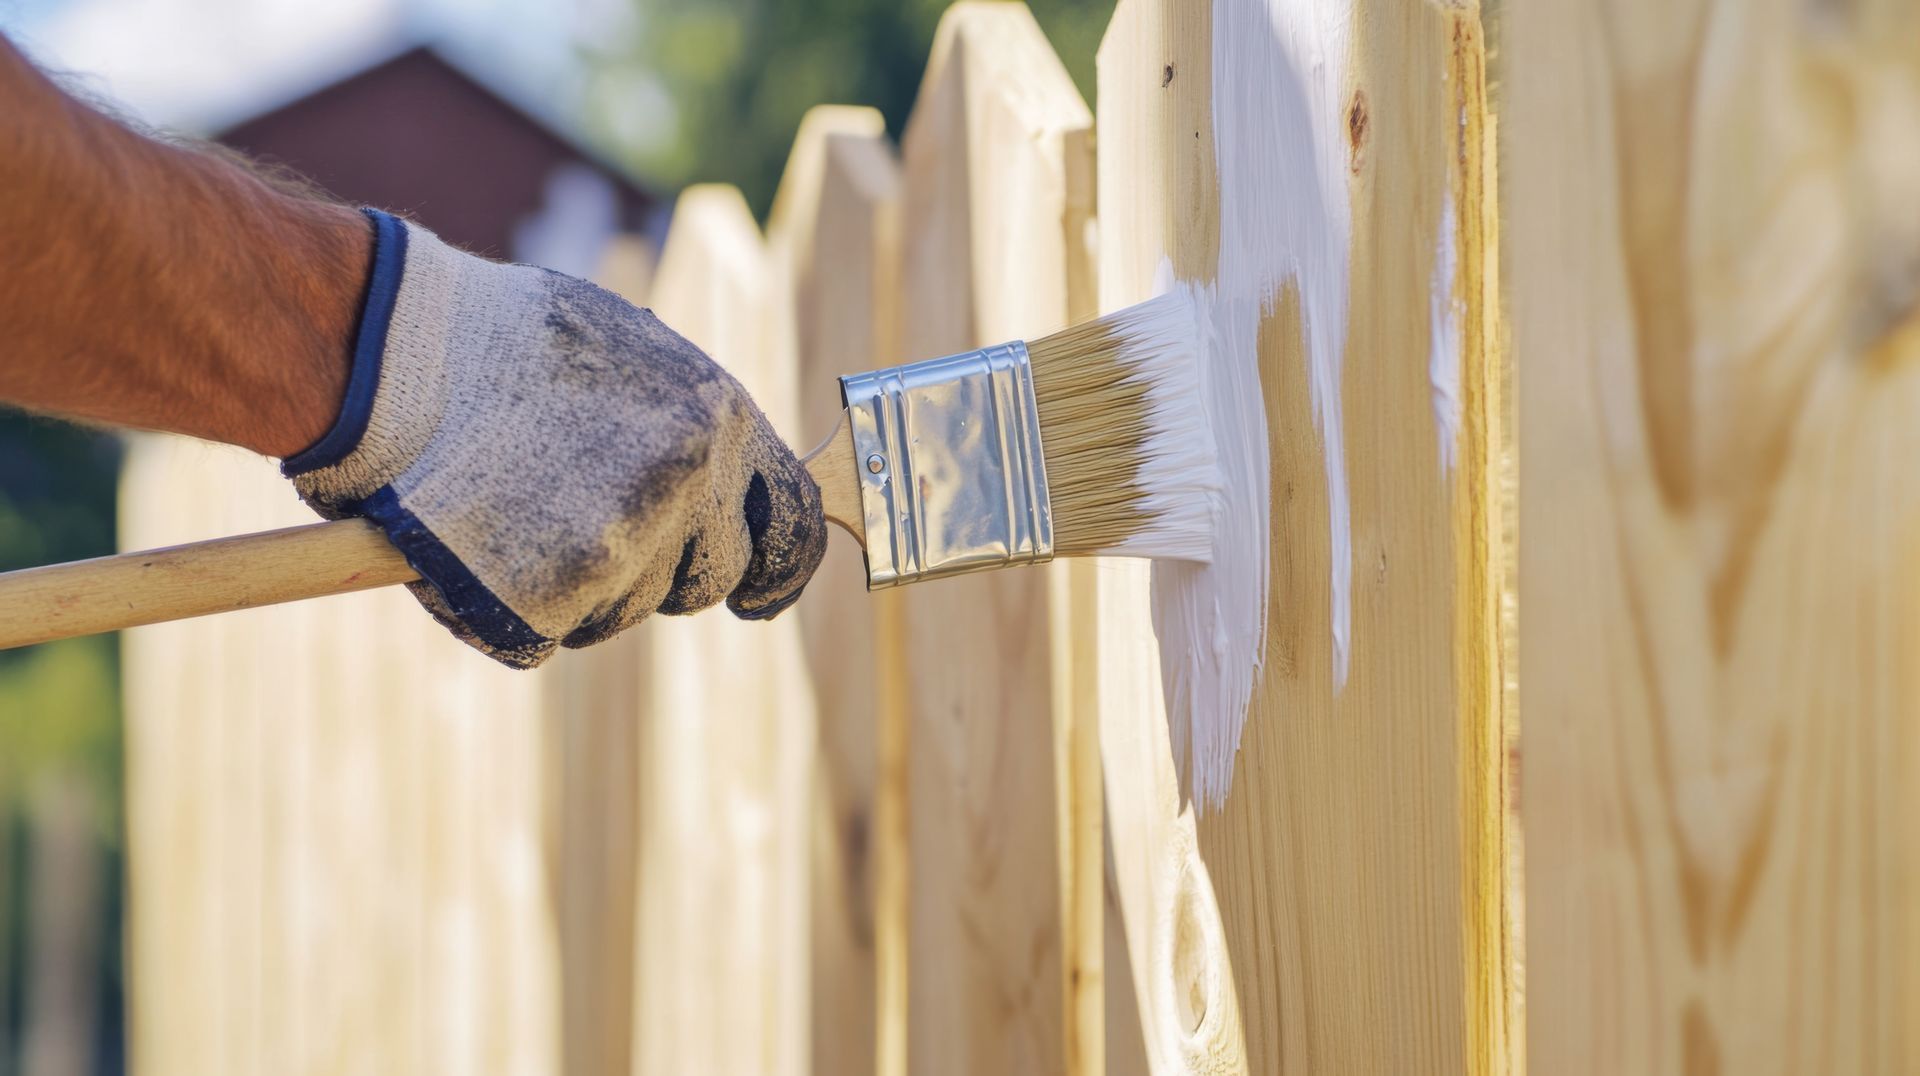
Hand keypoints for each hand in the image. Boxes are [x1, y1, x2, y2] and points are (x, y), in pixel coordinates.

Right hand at [284, 211, 825, 667]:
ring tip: (509, 509)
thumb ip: (680, 421)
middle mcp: (691, 483)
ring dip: (577, 586)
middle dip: (658, 571)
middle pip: (707, 577)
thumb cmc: (491, 340)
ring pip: (625, 610)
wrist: (385, 348)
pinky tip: (472, 539)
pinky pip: (550, 633)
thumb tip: (720, 480)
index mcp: (717, 415)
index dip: (779, 566)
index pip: (797, 519)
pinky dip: (510, 605)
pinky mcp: (557, 597)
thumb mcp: (621, 350)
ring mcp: (627, 545)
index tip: (758, 593)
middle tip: (582, 529)